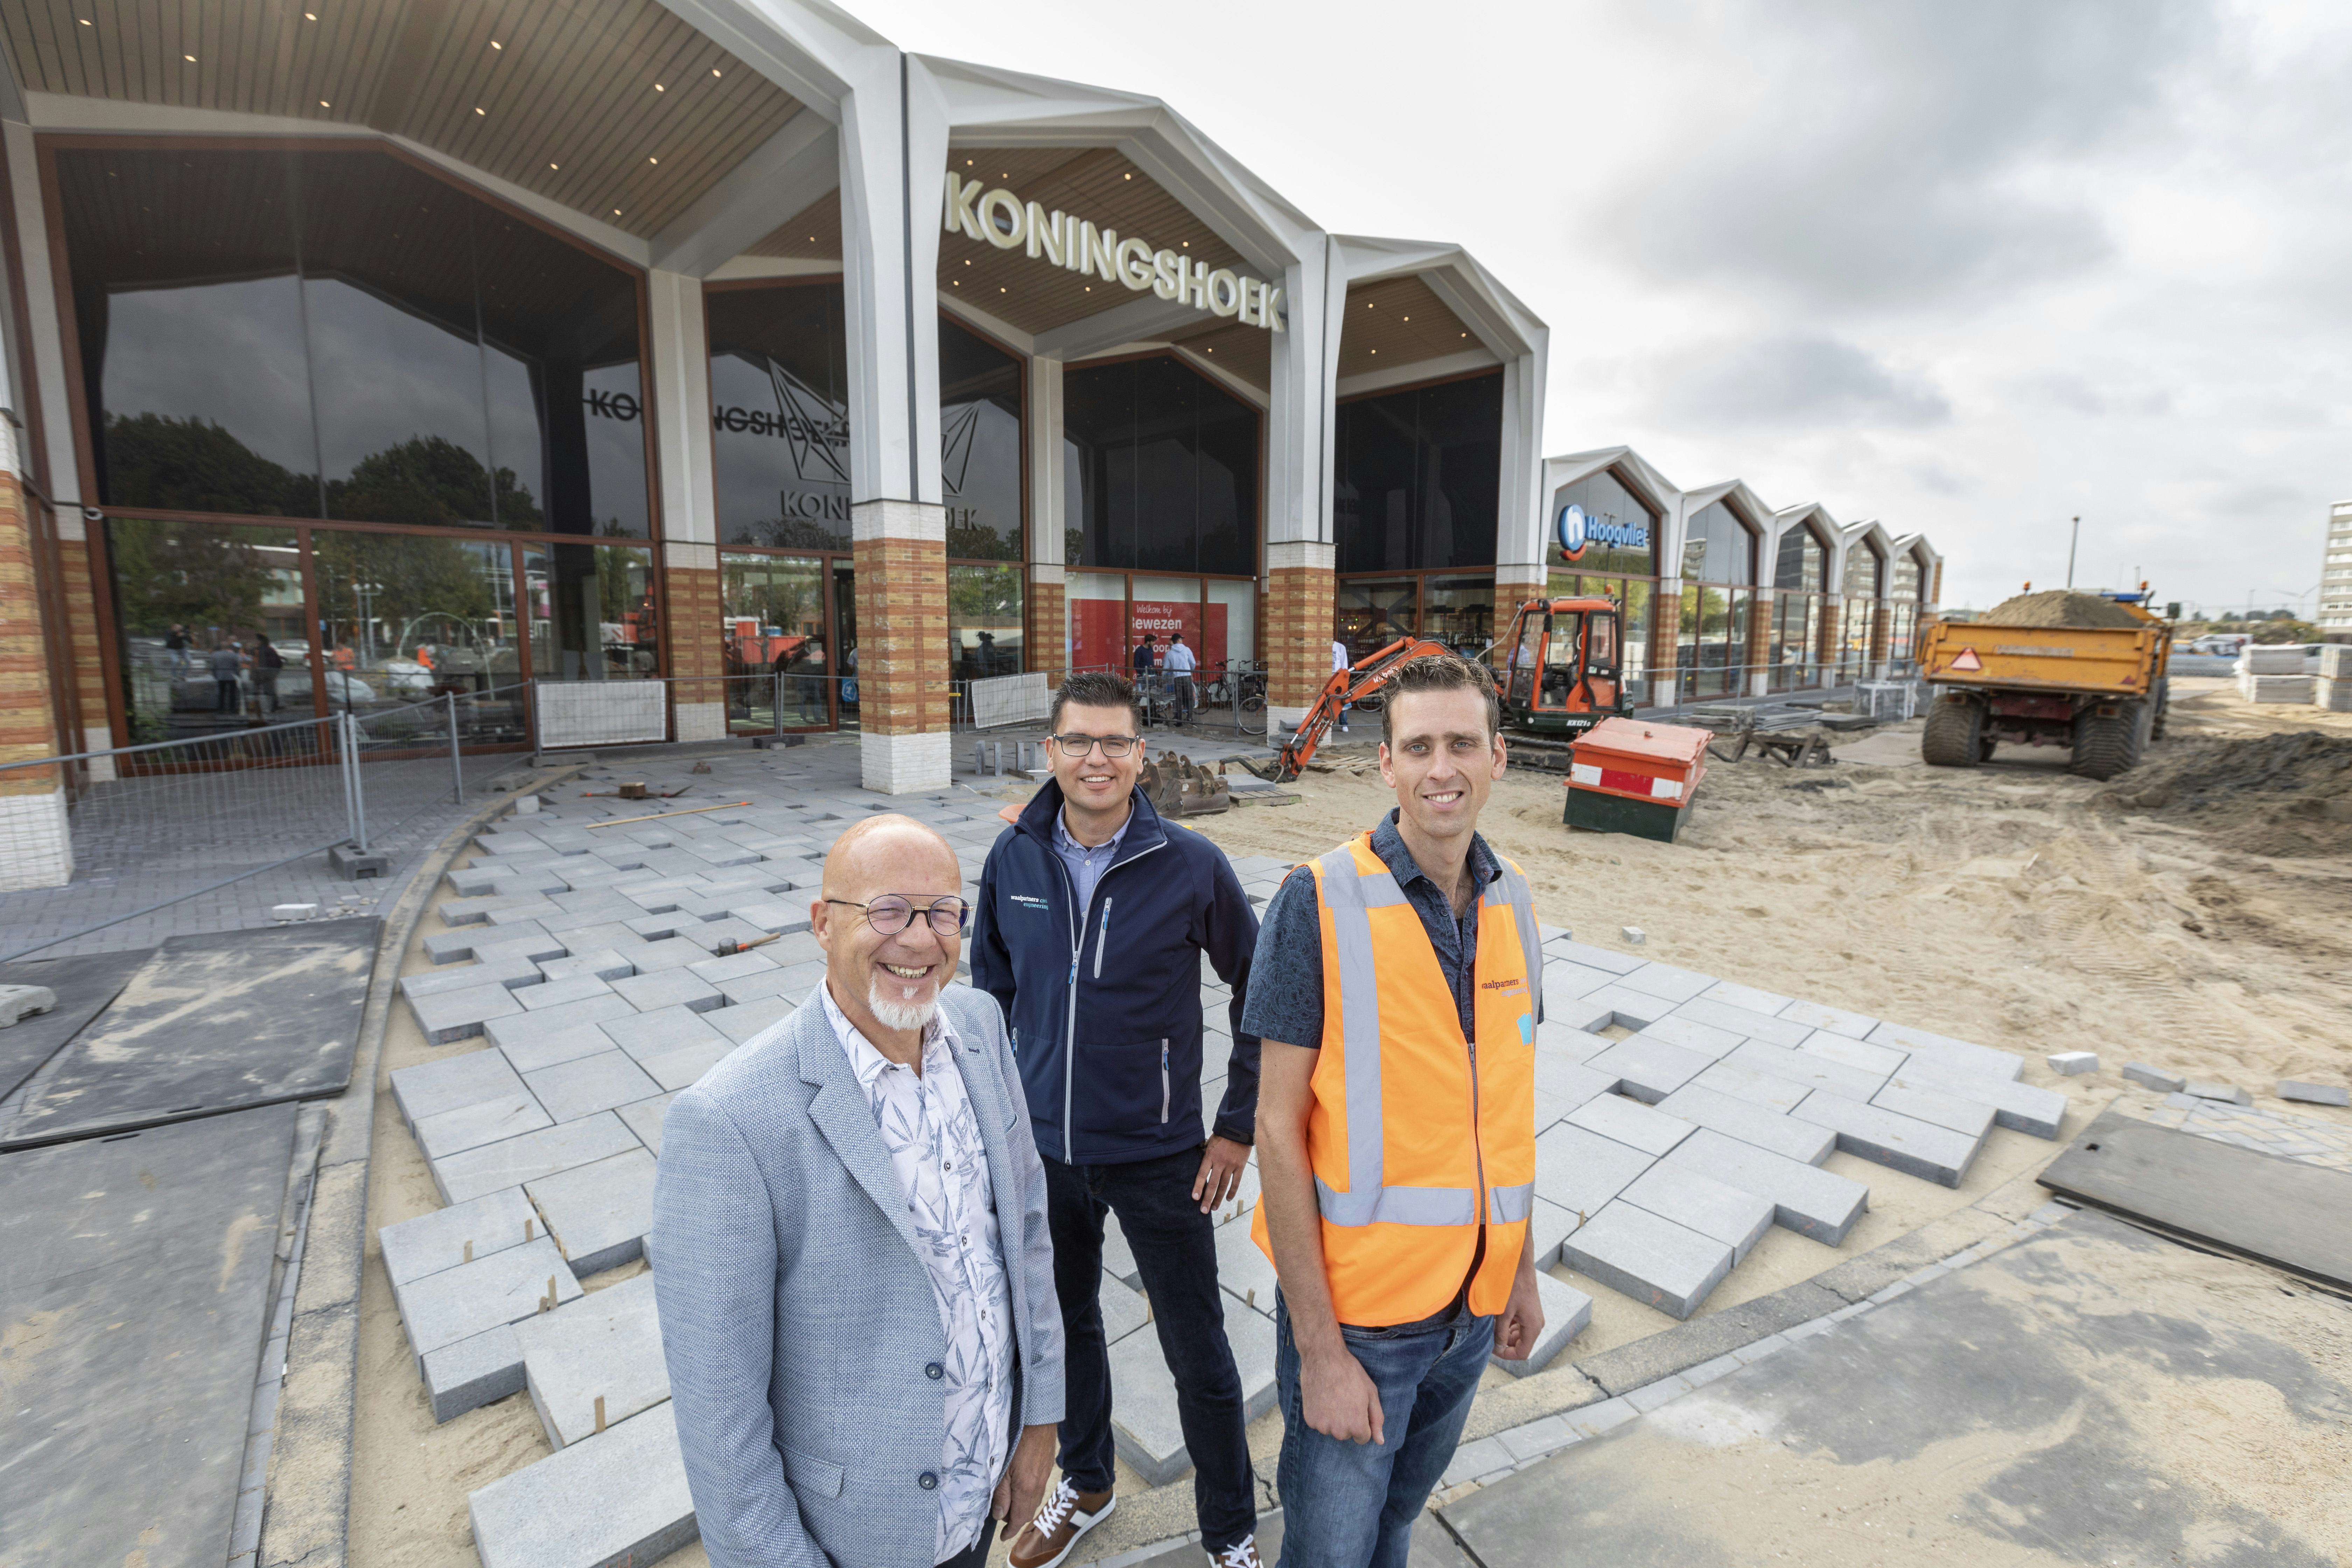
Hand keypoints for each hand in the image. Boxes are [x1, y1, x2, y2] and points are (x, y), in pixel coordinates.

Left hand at [995, 1423, 1057, 1539]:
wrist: (1038, 1421)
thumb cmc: (1016, 1442)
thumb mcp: (1002, 1469)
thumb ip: (1001, 1494)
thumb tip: (999, 1515)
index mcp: (1025, 1489)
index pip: (1019, 1518)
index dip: (1010, 1531)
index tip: (1003, 1537)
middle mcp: (1037, 1487)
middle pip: (1027, 1513)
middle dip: (1015, 1520)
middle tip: (1002, 1519)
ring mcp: (1044, 1478)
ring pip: (1033, 1503)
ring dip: (1022, 1509)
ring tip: (1010, 1505)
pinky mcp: (1047, 1469)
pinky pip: (1038, 1492)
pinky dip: (1029, 1498)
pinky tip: (1021, 1490)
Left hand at [1192, 1136, 1249, 1212]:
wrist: (1238, 1128)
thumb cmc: (1222, 1135)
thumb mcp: (1209, 1142)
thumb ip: (1204, 1153)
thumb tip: (1196, 1161)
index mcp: (1210, 1156)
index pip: (1202, 1175)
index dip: (1198, 1187)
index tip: (1195, 1198)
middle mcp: (1220, 1163)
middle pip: (1213, 1184)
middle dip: (1207, 1199)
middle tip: (1203, 1211)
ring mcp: (1231, 1165)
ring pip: (1224, 1186)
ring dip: (1219, 1198)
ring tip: (1214, 1207)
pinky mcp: (1240, 1166)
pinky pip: (1236, 1182)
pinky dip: (1232, 1191)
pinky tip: (1228, 1199)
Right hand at [1300, 1346, 1384, 1444]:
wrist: (1323, 1358)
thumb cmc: (1351, 1374)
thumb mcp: (1371, 1394)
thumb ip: (1377, 1419)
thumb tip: (1380, 1441)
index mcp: (1357, 1426)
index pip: (1363, 1438)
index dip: (1362, 1421)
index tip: (1357, 1406)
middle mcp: (1339, 1432)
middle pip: (1346, 1434)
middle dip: (1348, 1421)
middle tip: (1345, 1398)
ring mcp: (1323, 1427)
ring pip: (1332, 1429)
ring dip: (1333, 1419)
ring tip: (1333, 1397)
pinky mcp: (1310, 1420)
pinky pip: (1319, 1423)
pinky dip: (1320, 1414)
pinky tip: (1322, 1398)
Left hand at [1492, 1268, 1544, 1360]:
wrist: (1519, 1265)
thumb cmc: (1512, 1287)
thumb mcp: (1503, 1313)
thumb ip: (1499, 1333)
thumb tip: (1497, 1349)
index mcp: (1533, 1328)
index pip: (1522, 1353)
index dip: (1506, 1354)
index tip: (1492, 1349)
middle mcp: (1537, 1325)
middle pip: (1521, 1344)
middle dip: (1505, 1343)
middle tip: (1488, 1336)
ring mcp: (1534, 1317)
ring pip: (1519, 1335)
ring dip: (1505, 1334)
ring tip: (1492, 1325)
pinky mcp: (1530, 1311)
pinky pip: (1519, 1325)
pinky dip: (1508, 1325)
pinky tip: (1497, 1317)